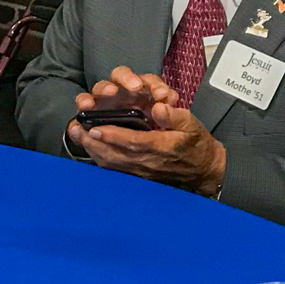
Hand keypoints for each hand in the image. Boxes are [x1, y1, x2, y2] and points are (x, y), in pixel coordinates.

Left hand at [70, 83, 225, 197]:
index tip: (95, 127)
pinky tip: (92, 151)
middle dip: (95, 143)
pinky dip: (102, 161)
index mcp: (161, 147)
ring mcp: (142, 171)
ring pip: (113, 163)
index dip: (112, 135)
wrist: (206, 171)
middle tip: (78, 131)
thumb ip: (175, 116)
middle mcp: (148, 161)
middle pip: (116, 154)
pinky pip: (117, 170)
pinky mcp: (140, 176)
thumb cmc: (198, 145)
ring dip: (94, 151)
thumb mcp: (193, 125)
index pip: (132, 141)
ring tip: (80, 138)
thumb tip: (159, 107)